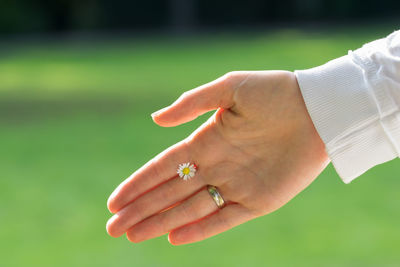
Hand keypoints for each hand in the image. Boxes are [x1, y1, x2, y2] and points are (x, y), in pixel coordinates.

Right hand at [106, 71, 329, 244]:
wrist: (317, 110)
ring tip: (133, 235)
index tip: (114, 201)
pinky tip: (174, 238)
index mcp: (206, 140)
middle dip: (141, 210)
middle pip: (170, 192)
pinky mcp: (258, 201)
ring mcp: (235, 185)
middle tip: (113, 227)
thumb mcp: (230, 88)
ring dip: (161, 222)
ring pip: (190, 208)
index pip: (163, 167)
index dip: (138, 184)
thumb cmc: (274, 93)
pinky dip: (200, 229)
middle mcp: (216, 166)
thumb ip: (192, 103)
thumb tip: (156, 119)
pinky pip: (224, 219)